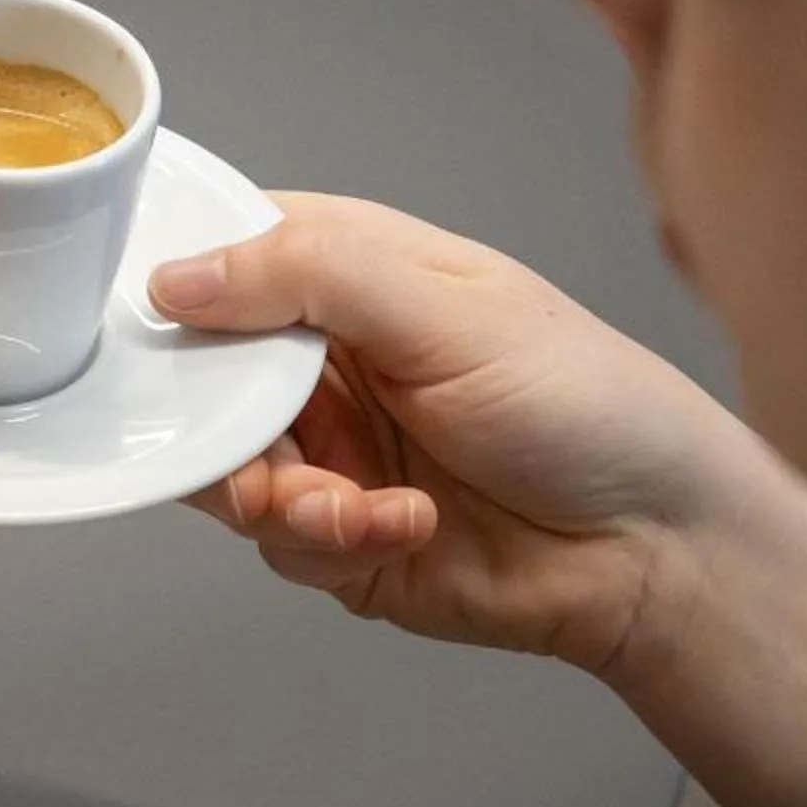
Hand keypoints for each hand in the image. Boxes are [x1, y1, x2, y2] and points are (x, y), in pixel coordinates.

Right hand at [151, 193, 771, 677]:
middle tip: (255, 444)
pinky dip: (329, 539)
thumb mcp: (447, 312)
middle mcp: (326, 361)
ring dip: (279, 495)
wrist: (658, 553)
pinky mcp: (333, 535)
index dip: (174, 283)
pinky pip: (276, 541)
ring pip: (224, 468)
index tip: (148, 321)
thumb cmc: (588, 407)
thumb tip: (179, 275)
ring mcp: (326, 448)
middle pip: (199, 375)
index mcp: (349, 277)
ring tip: (347, 504)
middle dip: (216, 421)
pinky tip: (404, 524)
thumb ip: (309, 277)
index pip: (225, 253)